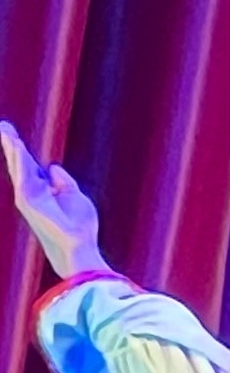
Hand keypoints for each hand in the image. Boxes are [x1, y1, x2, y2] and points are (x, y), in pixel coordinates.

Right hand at [1, 122, 104, 278]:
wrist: (78, 246)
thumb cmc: (80, 227)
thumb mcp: (74, 196)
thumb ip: (63, 181)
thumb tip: (52, 167)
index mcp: (43, 192)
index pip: (30, 168)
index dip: (23, 152)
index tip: (14, 135)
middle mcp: (31, 193)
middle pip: (20, 164)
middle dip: (12, 145)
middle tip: (4, 126)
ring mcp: (27, 197)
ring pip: (19, 166)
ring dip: (12, 147)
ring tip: (6, 130)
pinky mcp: (26, 200)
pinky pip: (22, 173)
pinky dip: (19, 158)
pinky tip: (16, 144)